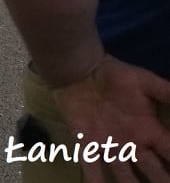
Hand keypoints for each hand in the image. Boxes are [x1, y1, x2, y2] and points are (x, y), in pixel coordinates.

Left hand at [51, 56, 169, 182]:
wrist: (80, 70)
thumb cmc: (115, 75)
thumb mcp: (146, 82)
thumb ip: (168, 93)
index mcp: (149, 130)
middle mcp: (132, 142)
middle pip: (150, 168)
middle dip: (160, 179)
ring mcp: (109, 144)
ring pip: (123, 172)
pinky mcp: (86, 141)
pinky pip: (90, 164)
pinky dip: (93, 178)